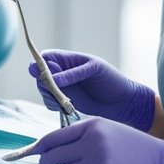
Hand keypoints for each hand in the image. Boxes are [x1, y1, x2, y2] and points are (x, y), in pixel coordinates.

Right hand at [28, 49, 155, 130]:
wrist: (123, 103)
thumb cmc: (112, 80)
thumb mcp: (93, 69)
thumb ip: (72, 74)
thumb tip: (50, 78)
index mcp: (68, 59)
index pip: (46, 57)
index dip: (40, 63)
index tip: (40, 71)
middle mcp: (63, 72)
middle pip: (40, 74)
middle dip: (43, 82)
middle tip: (55, 89)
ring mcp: (63, 88)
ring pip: (43, 90)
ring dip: (49, 95)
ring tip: (65, 100)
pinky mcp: (65, 102)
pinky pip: (50, 103)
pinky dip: (54, 105)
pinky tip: (66, 107)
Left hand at [32, 117, 163, 163]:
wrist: (159, 161)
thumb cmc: (132, 146)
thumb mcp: (107, 129)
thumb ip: (82, 134)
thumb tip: (52, 146)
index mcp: (91, 126)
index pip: (54, 137)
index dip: (40, 146)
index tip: (35, 152)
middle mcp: (91, 142)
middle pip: (52, 156)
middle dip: (46, 163)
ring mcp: (96, 161)